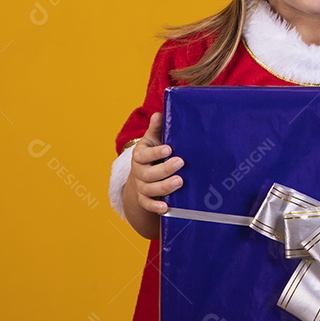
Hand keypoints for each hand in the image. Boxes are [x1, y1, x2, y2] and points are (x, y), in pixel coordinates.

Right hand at [122, 113, 183, 236]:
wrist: (144, 174)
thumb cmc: (154, 153)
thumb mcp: (154, 139)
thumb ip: (157, 128)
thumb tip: (159, 113)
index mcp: (140, 155)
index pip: (143, 155)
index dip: (155, 153)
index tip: (169, 149)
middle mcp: (139, 171)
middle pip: (147, 174)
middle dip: (164, 169)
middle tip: (180, 163)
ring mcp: (141, 186)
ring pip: (148, 189)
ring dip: (164, 187)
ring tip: (180, 182)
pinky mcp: (145, 199)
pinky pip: (147, 204)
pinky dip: (155, 207)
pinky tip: (166, 207)